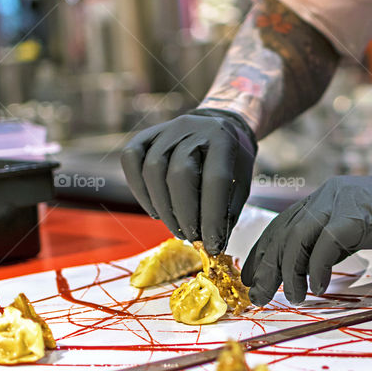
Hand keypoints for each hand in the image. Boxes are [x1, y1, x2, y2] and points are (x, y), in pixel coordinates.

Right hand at [120, 108, 256, 253]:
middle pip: (179, 175)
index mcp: (223, 139)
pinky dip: (139, 190)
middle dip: (184, 213)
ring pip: (153, 170)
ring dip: (162, 207)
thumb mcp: (240, 182)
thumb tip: (212, 245)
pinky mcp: (146, 134)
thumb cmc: (231, 161)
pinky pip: (131, 160)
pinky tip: (155, 210)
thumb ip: (227, 211)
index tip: (212, 244)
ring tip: (176, 227)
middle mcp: (192, 128)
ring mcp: (166, 129)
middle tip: (191, 237)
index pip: (216, 180)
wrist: (218, 125)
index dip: (212, 217)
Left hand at [241, 165, 371, 305]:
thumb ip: (339, 240)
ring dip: (289, 272)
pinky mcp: (358, 216)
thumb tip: (312, 268)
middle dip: (267, 266)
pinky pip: (325, 246)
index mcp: (328, 196)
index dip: (265, 252)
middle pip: (283, 231)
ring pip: (297, 238)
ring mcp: (342, 202)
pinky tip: (320, 288)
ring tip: (292, 299)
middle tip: (259, 296)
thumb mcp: (365, 227)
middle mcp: (328, 194)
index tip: (255, 279)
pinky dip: (317, 269)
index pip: (284, 224)